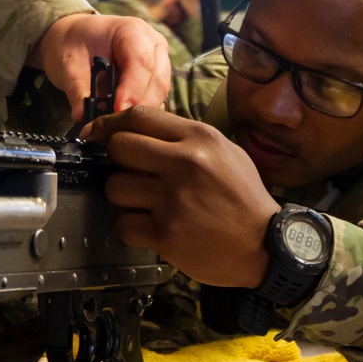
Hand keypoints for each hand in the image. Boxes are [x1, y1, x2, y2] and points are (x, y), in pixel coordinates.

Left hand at [28, 13, 170, 121]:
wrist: (75, 38)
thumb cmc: (74, 43)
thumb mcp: (68, 61)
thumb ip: (76, 87)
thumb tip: (81, 114)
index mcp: (133, 32)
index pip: (141, 63)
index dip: (133, 90)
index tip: (119, 111)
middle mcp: (153, 46)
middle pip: (157, 82)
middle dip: (139, 107)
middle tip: (116, 126)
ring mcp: (158, 64)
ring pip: (160, 95)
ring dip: (141, 114)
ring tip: (116, 127)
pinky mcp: (155, 82)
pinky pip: (155, 102)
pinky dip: (141, 115)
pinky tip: (122, 124)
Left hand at [81, 107, 280, 287]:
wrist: (266, 245)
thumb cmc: (242, 196)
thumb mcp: (223, 151)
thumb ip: (183, 137)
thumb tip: (137, 130)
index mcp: (199, 138)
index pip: (138, 116)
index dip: (108, 123)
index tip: (96, 132)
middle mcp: (184, 164)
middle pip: (118, 148)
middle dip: (114, 160)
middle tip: (127, 172)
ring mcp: (173, 200)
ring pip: (114, 187)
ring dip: (121, 196)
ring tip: (143, 202)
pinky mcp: (165, 234)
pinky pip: (123, 223)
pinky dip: (130, 226)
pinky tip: (149, 225)